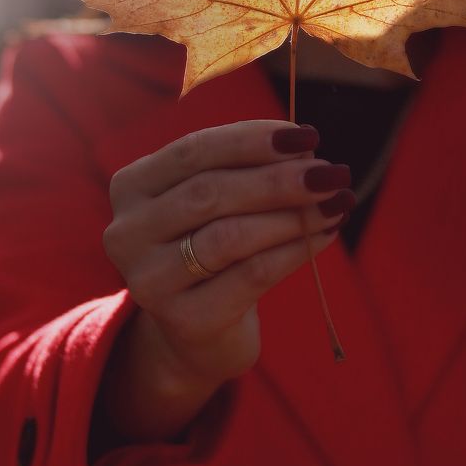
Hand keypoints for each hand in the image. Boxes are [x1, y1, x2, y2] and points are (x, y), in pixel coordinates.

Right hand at [100, 121, 351, 439]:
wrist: (197, 331)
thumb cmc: (214, 242)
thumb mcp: (219, 198)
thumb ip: (248, 168)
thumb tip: (306, 150)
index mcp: (133, 186)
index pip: (194, 150)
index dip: (253, 139)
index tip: (308, 134)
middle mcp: (128, 232)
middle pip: (211, 192)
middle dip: (279, 178)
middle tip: (332, 171)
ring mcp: (150, 281)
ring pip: (231, 235)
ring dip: (293, 214)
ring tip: (337, 201)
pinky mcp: (185, 320)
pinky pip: (251, 276)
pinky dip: (295, 250)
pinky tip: (325, 235)